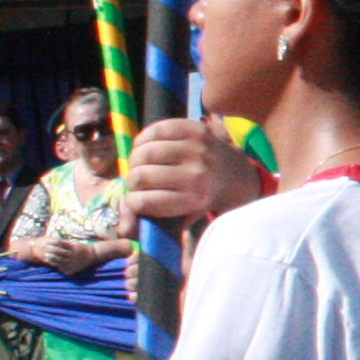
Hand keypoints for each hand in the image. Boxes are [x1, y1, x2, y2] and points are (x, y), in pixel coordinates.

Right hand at [122, 116, 266, 227]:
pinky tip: (148, 146)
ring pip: (144, 151)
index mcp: (192, 201)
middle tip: (138, 181)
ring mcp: (197, 149)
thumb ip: (154, 224)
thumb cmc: (202, 198)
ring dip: (135, 158)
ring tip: (141, 163)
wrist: (236, 175)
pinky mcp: (197, 130)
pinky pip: (157, 129)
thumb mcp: (184, 217)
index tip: (137, 200)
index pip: (143, 202)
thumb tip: (123, 230)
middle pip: (140, 176)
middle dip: (132, 180)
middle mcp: (196, 175)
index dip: (132, 202)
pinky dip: (145, 137)